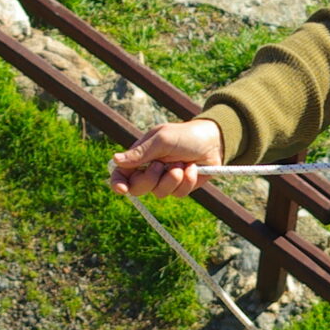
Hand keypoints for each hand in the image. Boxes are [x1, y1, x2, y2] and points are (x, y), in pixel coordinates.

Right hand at [110, 119, 224, 197]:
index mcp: (140, 156)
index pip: (121, 173)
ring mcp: (165, 180)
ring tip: (182, 163)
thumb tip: (115, 160)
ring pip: (159, 193)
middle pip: (138, 188)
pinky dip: (187, 180)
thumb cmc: (185, 135)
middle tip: (161, 164)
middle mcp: (150, 170)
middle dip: (151, 179)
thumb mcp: (162, 139)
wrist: (214, 141)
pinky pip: (178, 194)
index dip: (117, 183)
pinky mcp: (181, 187)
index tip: (122, 189)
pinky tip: (192, 168)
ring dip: (173, 178)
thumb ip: (141, 152)